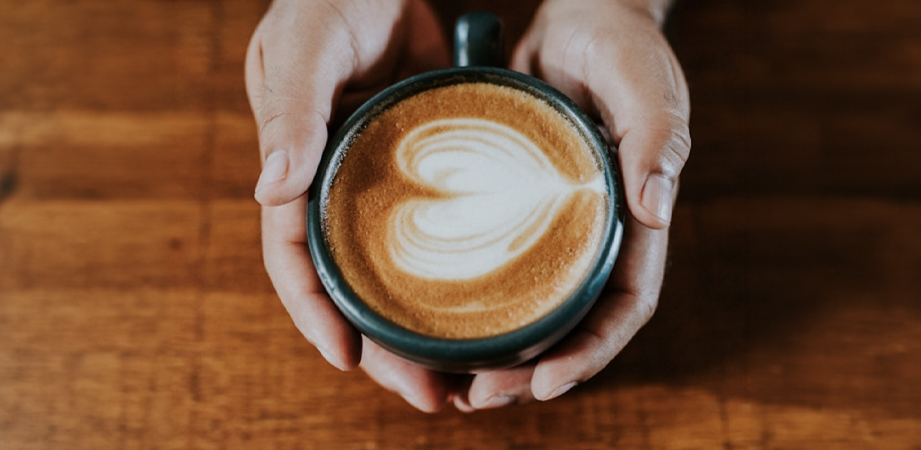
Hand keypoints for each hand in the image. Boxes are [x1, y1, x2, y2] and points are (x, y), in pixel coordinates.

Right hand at [245, 0, 453, 411]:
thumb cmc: (328, 0)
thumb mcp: (303, 49)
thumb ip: (290, 114)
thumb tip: (271, 193)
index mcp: (299, 172)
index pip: (296, 258)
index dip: (314, 312)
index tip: (347, 356)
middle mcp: (340, 190)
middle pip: (355, 284)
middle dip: (383, 343)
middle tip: (428, 391)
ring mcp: (384, 186)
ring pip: (400, 273)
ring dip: (425, 326)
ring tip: (461, 375)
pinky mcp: (427, 172)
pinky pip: (443, 234)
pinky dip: (459, 276)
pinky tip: (492, 308)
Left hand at [451, 0, 690, 409]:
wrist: (580, 19)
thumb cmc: (621, 46)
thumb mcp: (643, 83)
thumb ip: (658, 139)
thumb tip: (656, 211)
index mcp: (635, 218)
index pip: (625, 304)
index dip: (594, 350)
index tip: (551, 381)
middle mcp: (596, 232)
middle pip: (574, 322)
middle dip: (538, 367)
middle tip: (486, 394)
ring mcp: (554, 225)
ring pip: (534, 305)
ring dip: (503, 349)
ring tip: (459, 380)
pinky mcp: (516, 208)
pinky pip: (499, 265)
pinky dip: (476, 300)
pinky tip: (437, 319)